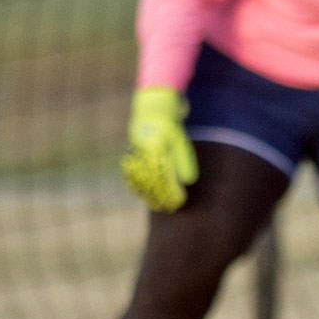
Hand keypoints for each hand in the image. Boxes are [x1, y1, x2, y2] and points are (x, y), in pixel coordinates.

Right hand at [119, 87, 196, 211]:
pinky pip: (131, 175)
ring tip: (158, 207)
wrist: (149, 109)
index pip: (163, 174)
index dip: (171, 190)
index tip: (180, 201)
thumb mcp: (180, 140)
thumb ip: (183, 160)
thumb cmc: (169, 125)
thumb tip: (188, 181)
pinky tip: (142, 196)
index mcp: (154, 146)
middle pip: (150, 180)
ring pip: (139, 179)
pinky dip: (136, 186)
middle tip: (171, 208)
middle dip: (161, 196)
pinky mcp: (129, 155)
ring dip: (148, 195)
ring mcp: (132, 153)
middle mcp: (140, 151)